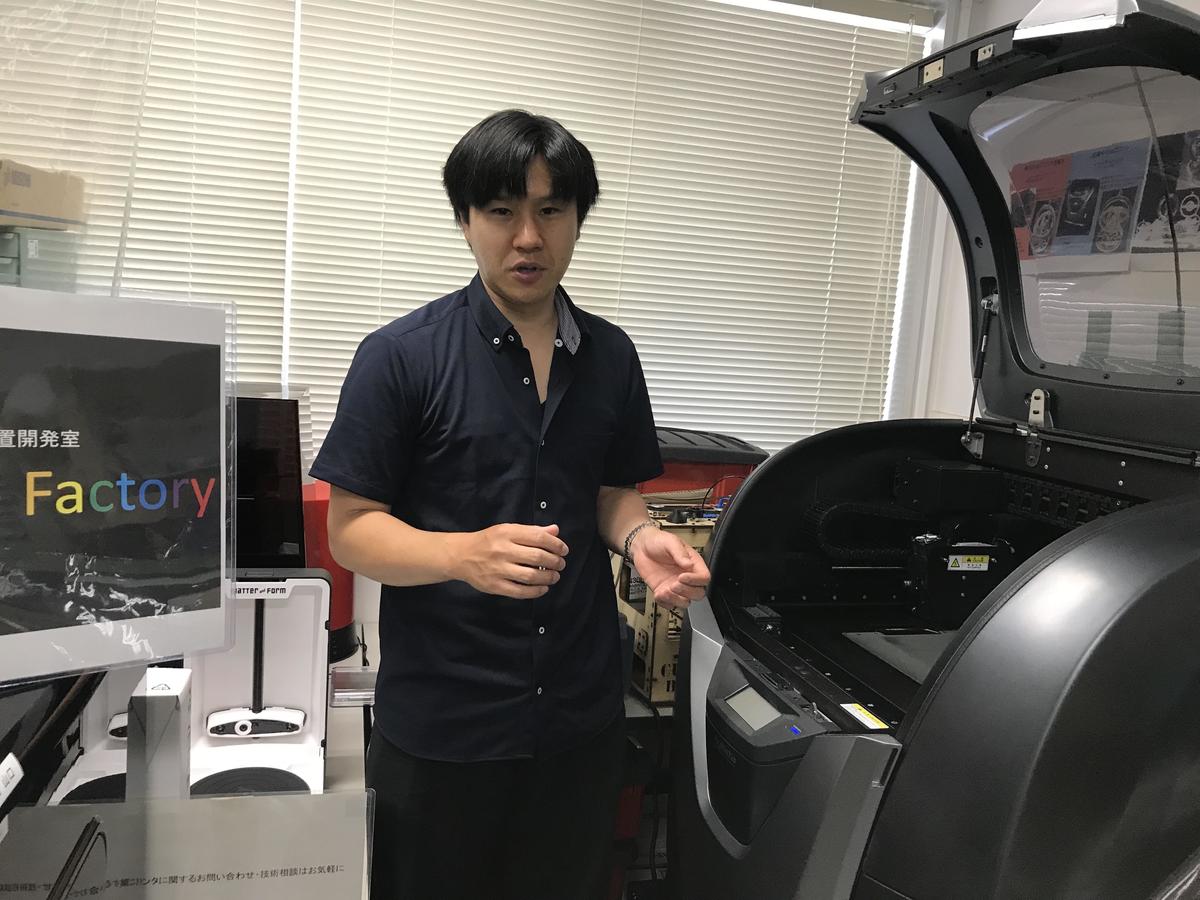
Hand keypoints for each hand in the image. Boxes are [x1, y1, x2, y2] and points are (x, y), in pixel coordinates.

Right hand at [454, 523, 568, 598]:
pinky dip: (536, 591)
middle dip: (555, 562)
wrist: (460, 555)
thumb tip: (555, 530)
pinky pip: (520, 592)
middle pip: (537, 557)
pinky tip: (543, 588)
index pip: (538, 537)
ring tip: (554, 576)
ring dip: (548, 577)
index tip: (564, 550)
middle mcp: (502, 550)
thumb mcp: (507, 530)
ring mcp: (498, 569)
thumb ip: (531, 531)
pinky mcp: (494, 585)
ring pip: (530, 576)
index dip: (556, 544)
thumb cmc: (488, 541)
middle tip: (561, 564)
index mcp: (507, 533)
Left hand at [630, 527, 709, 609]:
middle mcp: (686, 577)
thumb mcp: (670, 542)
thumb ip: (680, 553)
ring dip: (676, 599)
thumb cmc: (658, 541)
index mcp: (693, 564)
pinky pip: (669, 605)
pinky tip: (659, 593)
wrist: (641, 546)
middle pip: (698, 593)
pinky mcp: (664, 591)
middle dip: (687, 592)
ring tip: (666, 590)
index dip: (696, 580)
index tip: (682, 577)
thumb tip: (689, 564)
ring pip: (685, 602)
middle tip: (674, 584)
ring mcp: (675, 586)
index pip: (704, 578)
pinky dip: (665, 603)